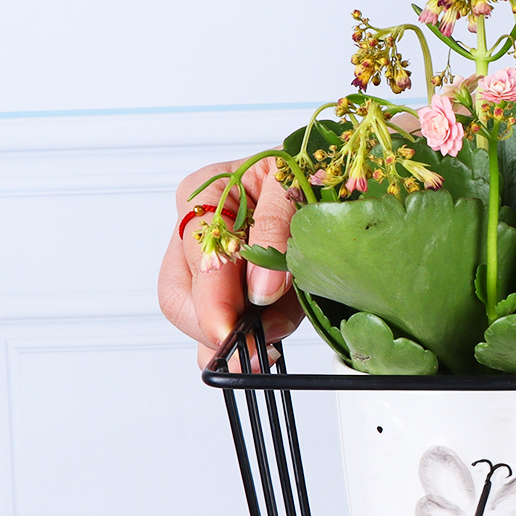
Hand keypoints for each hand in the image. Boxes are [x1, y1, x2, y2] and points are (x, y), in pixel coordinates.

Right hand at [158, 158, 302, 367]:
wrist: (335, 171)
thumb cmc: (310, 168)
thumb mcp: (293, 183)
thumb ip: (275, 230)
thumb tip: (261, 290)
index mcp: (206, 197)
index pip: (195, 261)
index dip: (210, 303)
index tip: (231, 331)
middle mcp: (202, 233)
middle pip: (180, 298)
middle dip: (215, 328)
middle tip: (254, 347)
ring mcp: (218, 265)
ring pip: (203, 319)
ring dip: (239, 335)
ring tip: (275, 336)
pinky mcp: (240, 290)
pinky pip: (231, 326)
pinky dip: (250, 340)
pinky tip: (268, 345)